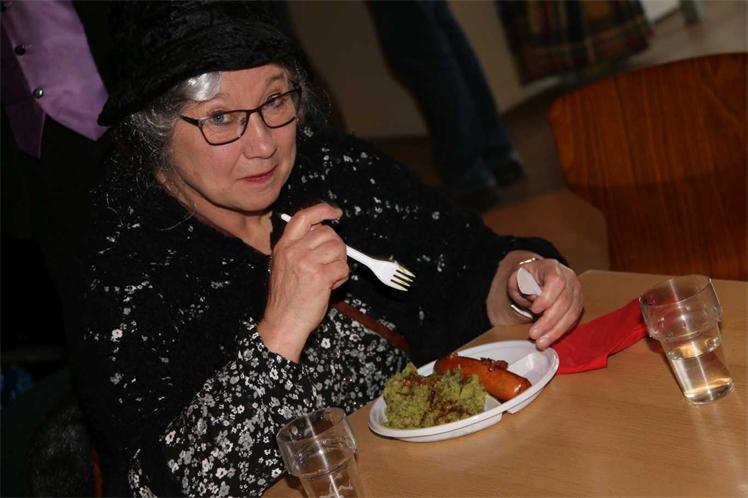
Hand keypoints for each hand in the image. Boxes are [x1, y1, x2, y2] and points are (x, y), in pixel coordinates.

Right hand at [258, 203, 348, 360]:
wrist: (283, 322)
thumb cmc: (286, 299)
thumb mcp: (283, 266)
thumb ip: (299, 247)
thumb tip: (323, 232)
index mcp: (283, 246)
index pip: (304, 217)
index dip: (322, 210)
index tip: (335, 213)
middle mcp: (294, 251)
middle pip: (328, 233)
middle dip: (336, 247)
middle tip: (330, 263)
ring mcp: (307, 262)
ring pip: (339, 249)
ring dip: (339, 263)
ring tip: (328, 277)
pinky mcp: (320, 276)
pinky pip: (343, 268)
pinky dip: (342, 278)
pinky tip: (330, 286)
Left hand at [507, 259, 583, 349]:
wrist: (536, 278)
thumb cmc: (526, 278)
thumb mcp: (517, 278)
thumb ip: (521, 285)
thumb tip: (533, 296)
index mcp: (553, 267)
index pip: (556, 281)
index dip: (547, 297)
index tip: (534, 310)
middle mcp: (569, 278)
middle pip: (564, 301)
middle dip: (548, 321)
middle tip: (534, 334)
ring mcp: (576, 292)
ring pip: (570, 314)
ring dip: (555, 331)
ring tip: (541, 342)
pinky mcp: (577, 305)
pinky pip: (572, 321)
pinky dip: (560, 331)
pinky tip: (549, 339)